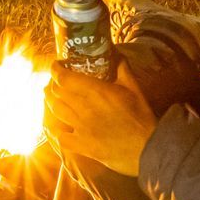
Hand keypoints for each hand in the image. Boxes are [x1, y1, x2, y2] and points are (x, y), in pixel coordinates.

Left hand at [44, 60, 157, 175]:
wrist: (147, 147)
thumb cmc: (141, 116)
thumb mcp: (133, 87)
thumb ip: (122, 67)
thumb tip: (116, 52)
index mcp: (95, 91)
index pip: (63, 77)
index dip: (55, 69)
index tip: (56, 65)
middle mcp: (83, 108)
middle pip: (56, 92)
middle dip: (53, 84)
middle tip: (56, 81)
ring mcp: (81, 128)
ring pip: (55, 110)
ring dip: (51, 102)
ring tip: (53, 98)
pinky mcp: (82, 146)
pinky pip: (61, 137)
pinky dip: (59, 130)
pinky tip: (62, 127)